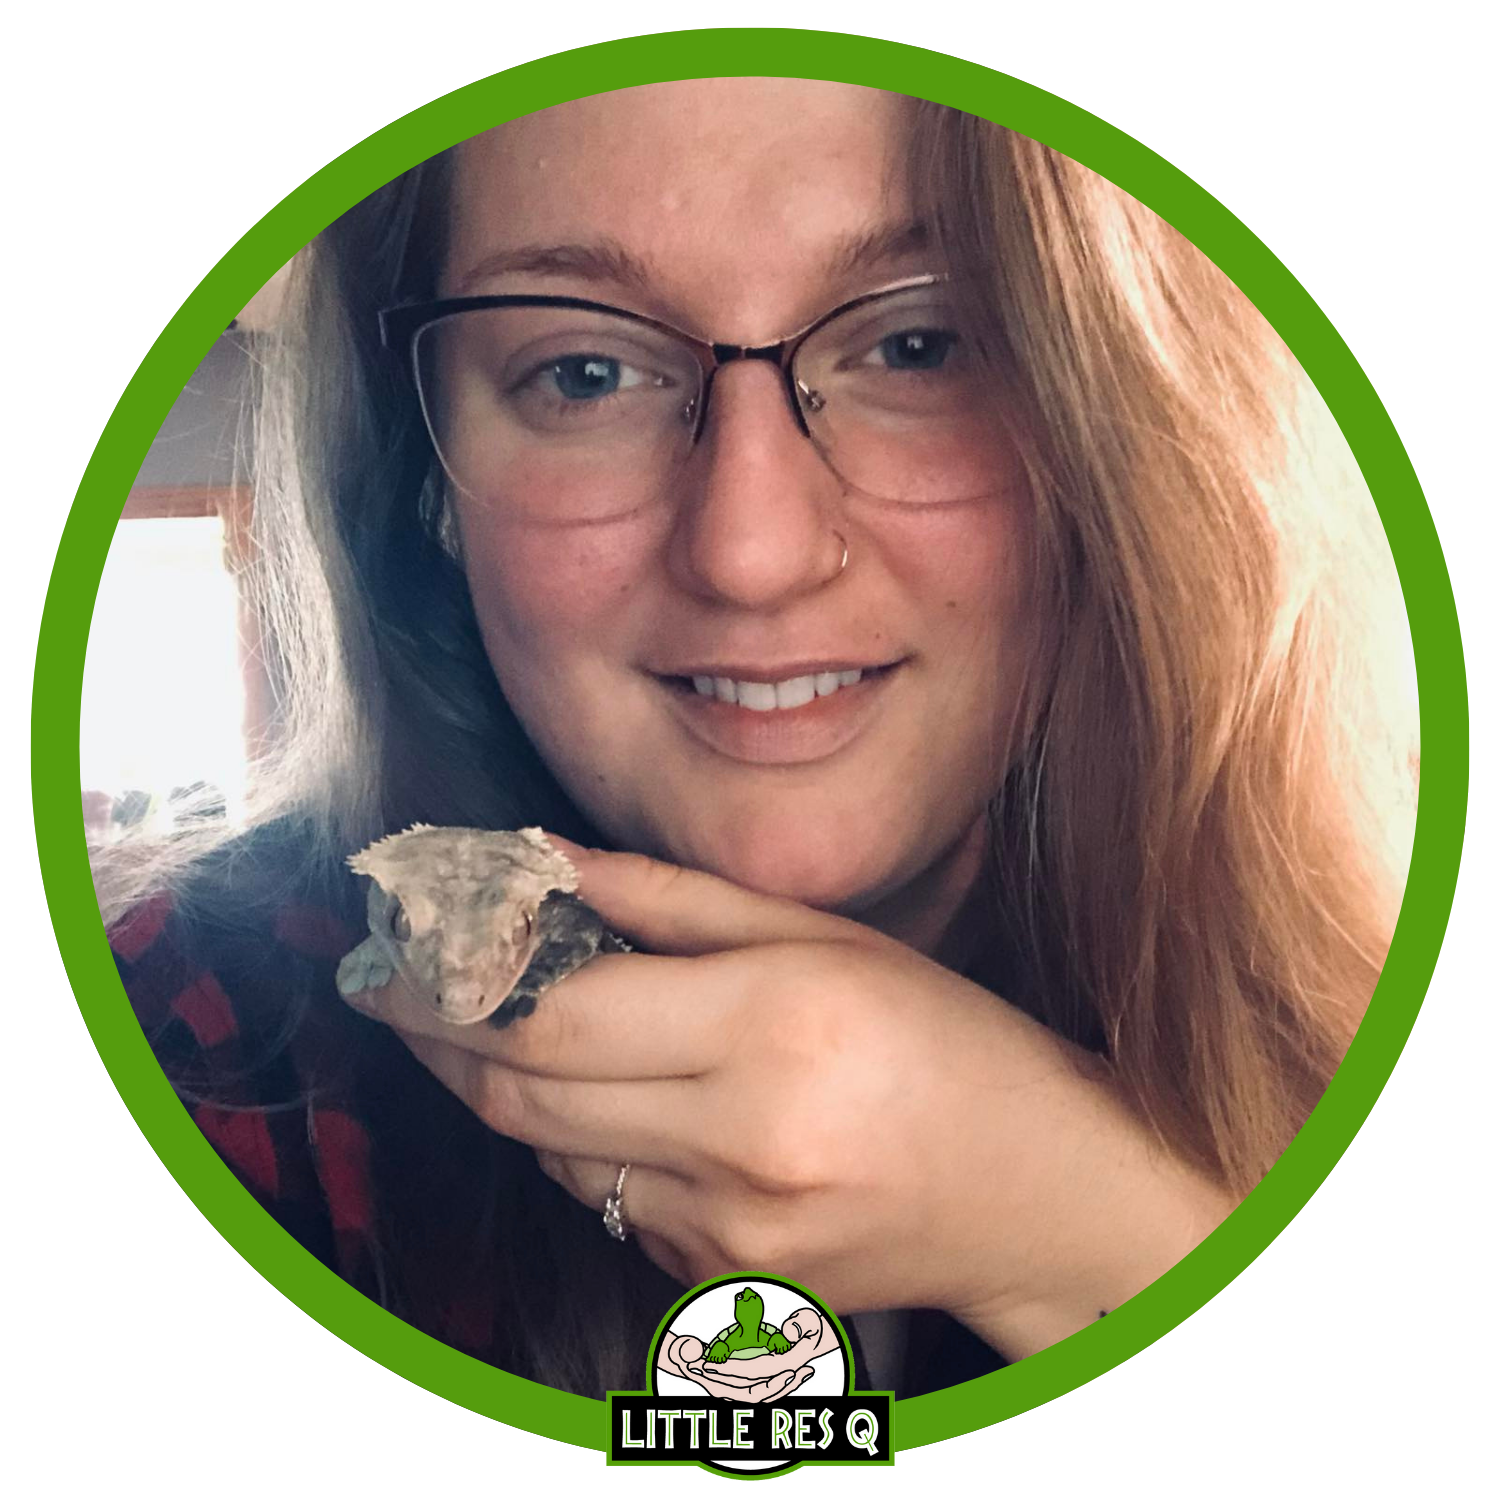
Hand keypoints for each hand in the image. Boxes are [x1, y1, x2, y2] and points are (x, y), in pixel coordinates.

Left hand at [343, 844, 1234, 1358]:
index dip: (450, 985)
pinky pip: (610, 1203)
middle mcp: (745, 1141)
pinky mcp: (725, 1282)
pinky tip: (621, 1099)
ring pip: (556, 1152)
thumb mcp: (826, 936)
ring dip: (511, 1086)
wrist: (1036, 1189)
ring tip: (507, 1025)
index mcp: (775, 1026)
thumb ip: (672, 900)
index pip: (554, 1015)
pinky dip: (586, 1143)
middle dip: (445, 1038)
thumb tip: (543, 863)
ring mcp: (732, 1230)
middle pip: (527, 1092)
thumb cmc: (948, 1040)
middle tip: (406, 988)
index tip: (390, 956)